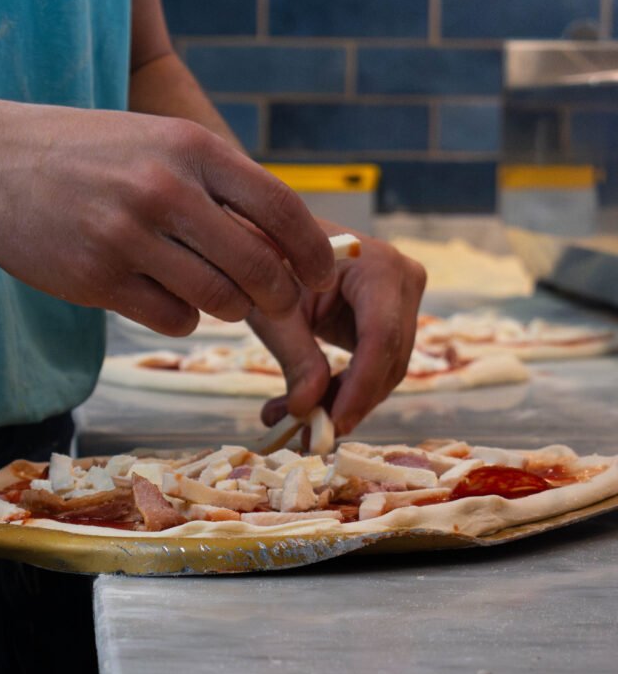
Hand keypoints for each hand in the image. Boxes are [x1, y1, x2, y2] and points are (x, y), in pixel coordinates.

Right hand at [0, 97, 335, 333]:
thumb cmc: (86, 152)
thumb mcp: (157, 141)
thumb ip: (218, 181)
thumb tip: (286, 236)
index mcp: (190, 148)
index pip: (281, 207)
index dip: (312, 252)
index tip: (321, 277)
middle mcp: (165, 189)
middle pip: (258, 266)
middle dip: (277, 295)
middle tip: (274, 302)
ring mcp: (129, 236)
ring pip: (219, 299)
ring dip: (226, 306)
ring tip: (208, 291)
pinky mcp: (98, 277)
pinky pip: (173, 319)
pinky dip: (180, 316)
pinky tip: (159, 296)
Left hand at [249, 232, 425, 434]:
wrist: (278, 240)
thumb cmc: (271, 263)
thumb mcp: (274, 311)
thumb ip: (294, 358)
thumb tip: (307, 411)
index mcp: (377, 266)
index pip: (381, 337)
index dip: (360, 387)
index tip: (333, 424)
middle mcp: (403, 280)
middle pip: (389, 360)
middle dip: (349, 402)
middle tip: (305, 432)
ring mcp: (403, 300)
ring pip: (386, 371)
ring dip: (343, 402)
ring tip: (294, 420)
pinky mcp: (392, 319)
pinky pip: (377, 366)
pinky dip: (344, 391)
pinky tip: (307, 406)